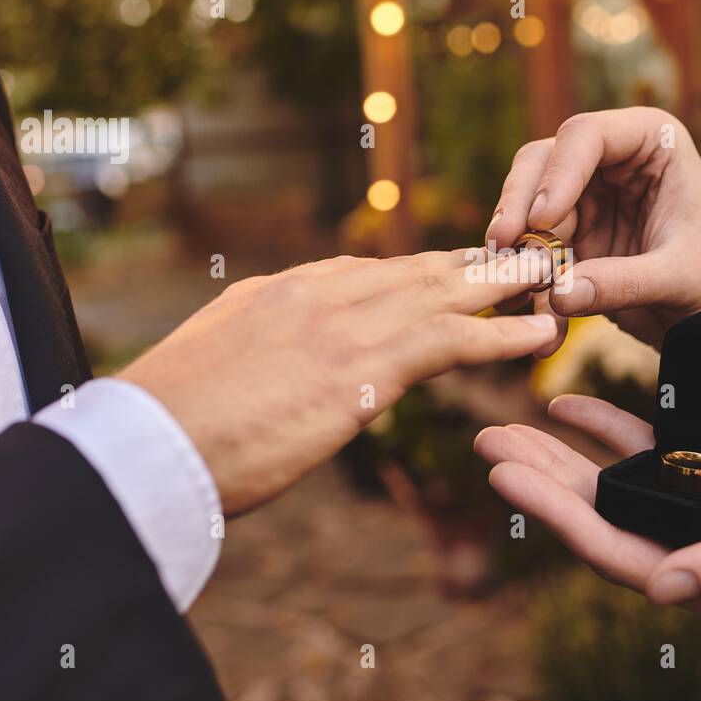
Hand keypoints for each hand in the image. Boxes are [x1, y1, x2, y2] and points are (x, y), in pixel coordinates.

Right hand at [121, 250, 555, 515]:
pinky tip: (541, 335)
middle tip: (527, 257)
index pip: (370, 271)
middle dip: (477, 264)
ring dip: (506, 287)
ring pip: (444, 292)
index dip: (426, 272)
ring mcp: (341, 321)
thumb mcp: (220, 361)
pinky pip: (450, 341)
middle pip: (418, 269)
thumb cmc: (170, 421)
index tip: (462, 270)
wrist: (145, 443)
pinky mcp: (360, 365)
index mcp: (283, 289)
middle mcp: (318, 290)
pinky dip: (502, 335)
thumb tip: (291, 358)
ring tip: (555, 281)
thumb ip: (265, 344)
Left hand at [474, 396, 700, 624]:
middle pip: (600, 516)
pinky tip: (571, 406)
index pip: (615, 549)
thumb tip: (664, 589)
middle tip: (486, 442)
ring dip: (561, 457)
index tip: (504, 473)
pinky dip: (607, 433)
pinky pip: (648, 454)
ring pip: (614, 486)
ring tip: (509, 424)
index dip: (555, 515)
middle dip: (541, 482)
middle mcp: (700, 549)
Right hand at [485, 107, 700, 419]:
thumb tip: (558, 293)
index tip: (544, 221)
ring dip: (516, 247)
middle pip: (541, 163)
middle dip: (519, 205)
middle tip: (503, 247)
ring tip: (514, 288)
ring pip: (526, 206)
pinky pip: (534, 252)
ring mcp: (588, 200)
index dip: (557, 174)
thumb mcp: (683, 279)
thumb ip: (624, 282)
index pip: (586, 135)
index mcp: (651, 142)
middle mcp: (612, 161)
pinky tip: (533, 314)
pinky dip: (527, 281)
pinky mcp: (575, 241)